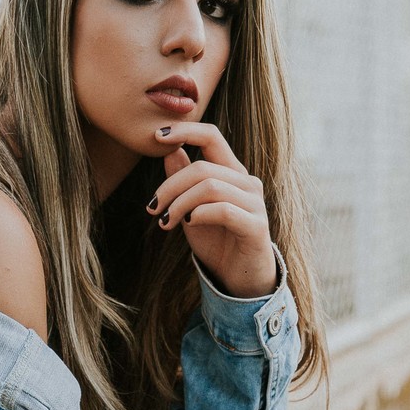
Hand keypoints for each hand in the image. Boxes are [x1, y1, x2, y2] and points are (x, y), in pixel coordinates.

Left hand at [148, 121, 279, 298]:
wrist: (239, 278)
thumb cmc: (216, 241)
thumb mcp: (191, 208)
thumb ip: (183, 181)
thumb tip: (169, 151)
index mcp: (231, 172)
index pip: (211, 137)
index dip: (185, 131)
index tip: (156, 136)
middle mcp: (246, 182)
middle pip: (202, 168)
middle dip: (170, 186)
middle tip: (152, 207)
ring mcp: (254, 202)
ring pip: (210, 187)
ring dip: (180, 203)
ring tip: (165, 221)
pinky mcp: (256, 225)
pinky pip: (223, 210)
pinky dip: (199, 214)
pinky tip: (188, 224)